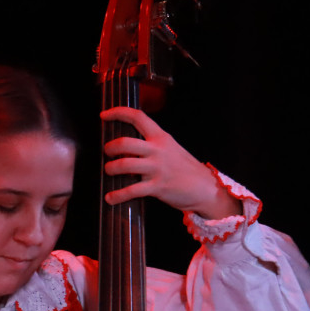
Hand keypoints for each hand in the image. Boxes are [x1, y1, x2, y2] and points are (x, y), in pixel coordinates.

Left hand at [100, 107, 240, 219]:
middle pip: (125, 142)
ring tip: (109, 171)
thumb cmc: (185, 168)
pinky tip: (110, 198)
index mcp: (161, 137)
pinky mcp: (157, 187)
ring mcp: (157, 168)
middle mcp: (158, 150)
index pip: (137, 117)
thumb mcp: (170, 148)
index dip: (118, 112)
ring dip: (111, 168)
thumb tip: (126, 146)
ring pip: (124, 165)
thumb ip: (151, 145)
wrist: (206, 187)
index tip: (104, 115)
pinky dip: (117, 195)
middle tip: (107, 152)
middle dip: (110, 147)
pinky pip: (131, 190)